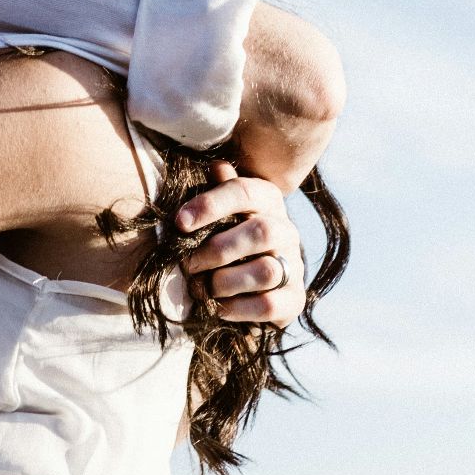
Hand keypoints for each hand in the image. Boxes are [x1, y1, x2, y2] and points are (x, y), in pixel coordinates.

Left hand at [175, 162, 308, 324]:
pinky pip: (269, 305)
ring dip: (225, 282)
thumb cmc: (226, 237)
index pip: (244, 191)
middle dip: (217, 250)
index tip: (180, 222)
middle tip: (188, 264)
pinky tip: (218, 307)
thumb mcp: (219, 211)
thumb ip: (217, 191)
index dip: (210, 204)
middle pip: (261, 231)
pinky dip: (237, 308)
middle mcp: (286, 230)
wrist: (252, 284)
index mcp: (267, 200)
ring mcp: (293, 265)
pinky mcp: (294, 299)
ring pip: (266, 270)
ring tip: (203, 288)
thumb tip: (216, 166)